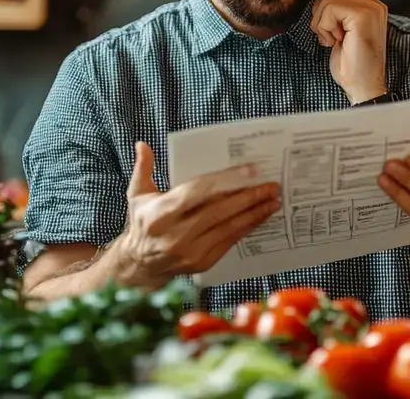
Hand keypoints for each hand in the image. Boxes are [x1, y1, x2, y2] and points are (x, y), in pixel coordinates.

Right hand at [114, 142, 281, 287]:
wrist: (140, 265)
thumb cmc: (142, 224)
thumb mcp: (137, 195)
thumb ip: (143, 168)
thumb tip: (143, 145)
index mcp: (159, 214)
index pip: (197, 192)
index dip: (225, 180)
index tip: (249, 171)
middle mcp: (175, 234)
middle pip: (219, 211)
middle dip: (248, 197)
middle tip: (270, 186)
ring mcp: (190, 251)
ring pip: (229, 227)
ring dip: (254, 213)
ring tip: (272, 200)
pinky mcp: (202, 262)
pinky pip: (230, 241)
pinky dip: (247, 227)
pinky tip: (260, 216)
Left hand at [310, 0, 387, 103]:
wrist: (362, 85)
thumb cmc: (352, 64)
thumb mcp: (342, 30)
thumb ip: (337, 11)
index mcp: (373, 7)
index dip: (332, 2)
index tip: (334, 26)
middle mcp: (375, 5)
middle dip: (324, 12)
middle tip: (332, 35)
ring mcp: (371, 9)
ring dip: (323, 21)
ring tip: (334, 39)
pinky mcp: (363, 16)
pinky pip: (330, 8)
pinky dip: (325, 26)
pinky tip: (336, 41)